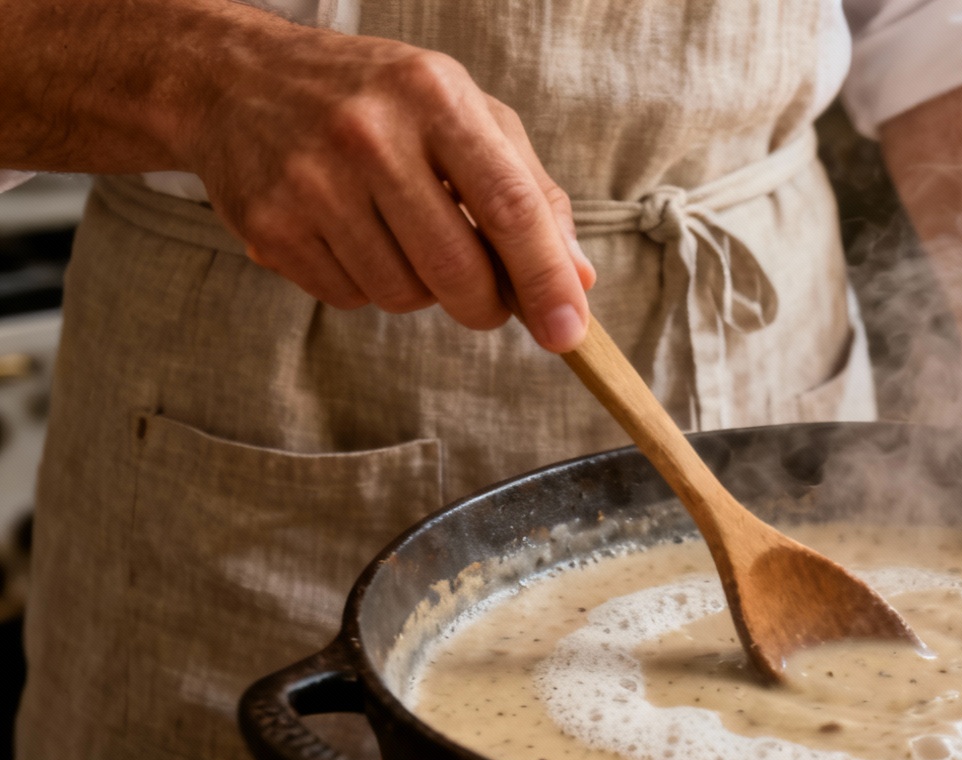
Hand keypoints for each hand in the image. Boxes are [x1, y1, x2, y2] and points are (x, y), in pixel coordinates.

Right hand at [182, 17, 594, 350]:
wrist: (237, 79)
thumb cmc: (377, 99)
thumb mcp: (464, 112)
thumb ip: (531, 191)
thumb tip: (577, 279)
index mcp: (434, 96)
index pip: (509, 205)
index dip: (545, 279)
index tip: (568, 333)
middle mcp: (369, 134)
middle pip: (456, 269)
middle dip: (485, 305)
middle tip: (485, 297)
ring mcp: (312, 181)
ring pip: (403, 295)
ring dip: (421, 290)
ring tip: (400, 235)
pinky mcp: (270, 225)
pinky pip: (350, 298)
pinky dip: (366, 285)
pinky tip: (351, 235)